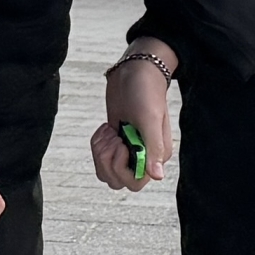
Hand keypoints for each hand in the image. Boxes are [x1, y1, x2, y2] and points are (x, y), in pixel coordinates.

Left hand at [94, 49, 174, 190]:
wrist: (134, 71)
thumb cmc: (146, 91)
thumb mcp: (149, 119)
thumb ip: (153, 149)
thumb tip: (157, 177)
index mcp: (156, 155)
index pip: (135, 182)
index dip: (122, 168)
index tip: (121, 144)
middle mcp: (144, 156)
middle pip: (117, 180)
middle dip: (107, 161)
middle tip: (113, 137)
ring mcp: (129, 149)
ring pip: (106, 171)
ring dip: (100, 153)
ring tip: (108, 132)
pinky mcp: (116, 141)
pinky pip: (100, 157)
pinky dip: (97, 144)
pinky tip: (106, 127)